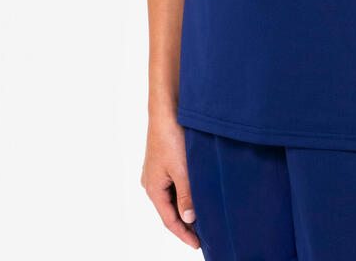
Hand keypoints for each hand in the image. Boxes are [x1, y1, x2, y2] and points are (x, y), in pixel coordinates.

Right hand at [141, 112, 200, 249]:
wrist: (166, 109)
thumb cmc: (171, 138)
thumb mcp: (182, 170)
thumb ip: (186, 195)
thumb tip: (188, 218)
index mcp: (153, 189)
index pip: (169, 220)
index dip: (184, 234)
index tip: (198, 244)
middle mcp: (151, 182)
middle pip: (170, 210)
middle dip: (185, 222)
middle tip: (204, 232)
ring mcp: (156, 171)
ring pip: (172, 196)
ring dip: (185, 205)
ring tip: (203, 214)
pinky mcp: (163, 161)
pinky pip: (174, 183)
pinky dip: (184, 191)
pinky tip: (196, 191)